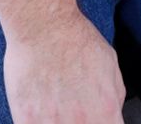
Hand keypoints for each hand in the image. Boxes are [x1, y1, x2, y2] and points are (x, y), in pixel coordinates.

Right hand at [3, 8, 125, 123]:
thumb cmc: (75, 39)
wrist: (44, 26)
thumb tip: (112, 112)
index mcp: (105, 111)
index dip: (103, 123)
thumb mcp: (110, 63)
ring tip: (57, 107)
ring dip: (59, 122)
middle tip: (74, 110)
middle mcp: (81, 123)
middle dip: (81, 122)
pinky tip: (40, 110)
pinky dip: (38, 121)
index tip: (96, 118)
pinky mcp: (26, 121)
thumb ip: (114, 95)